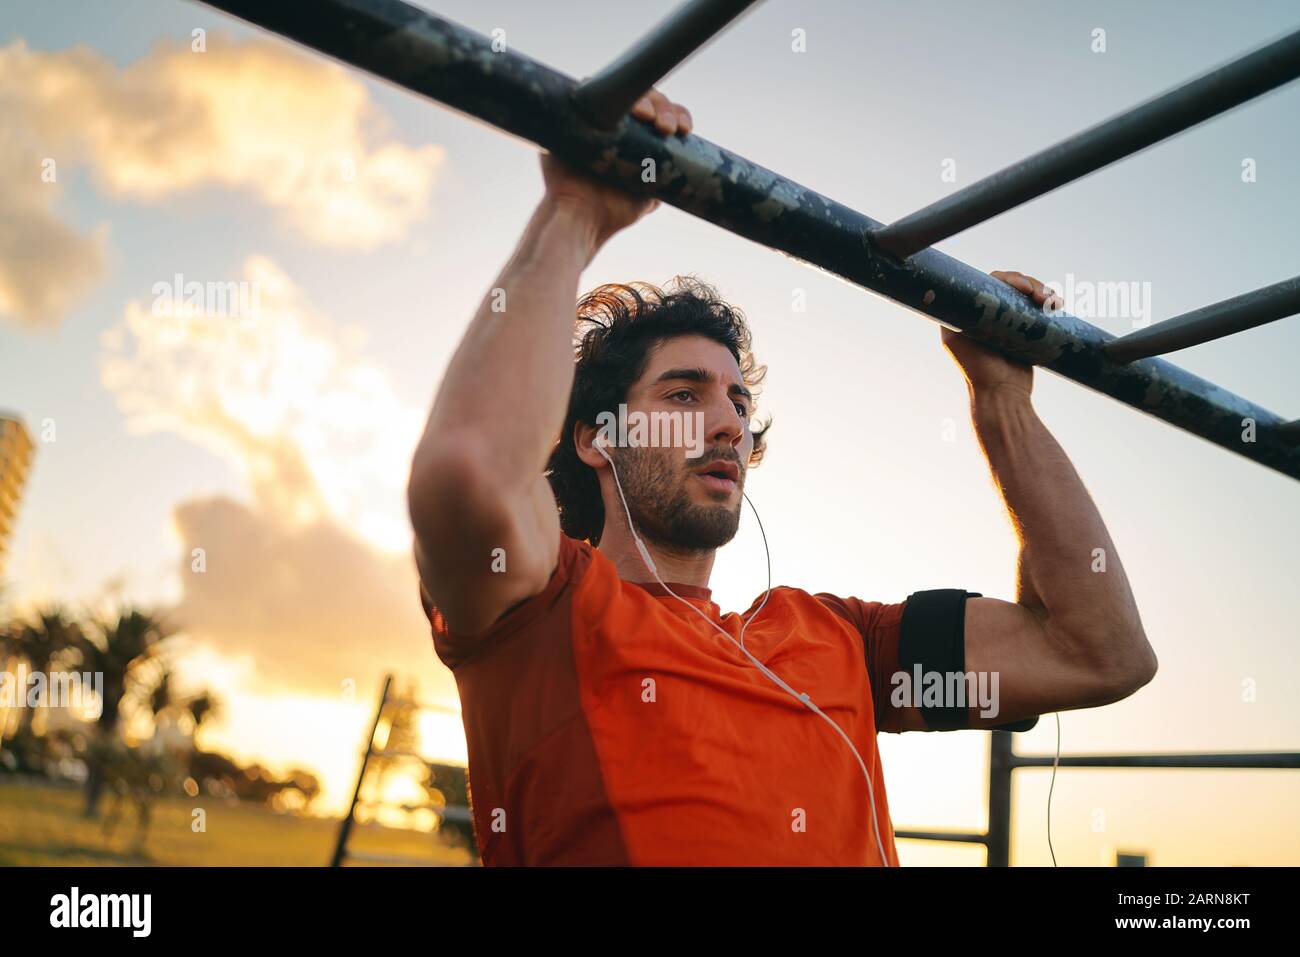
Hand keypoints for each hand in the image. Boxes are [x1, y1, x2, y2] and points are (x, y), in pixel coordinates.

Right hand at [540, 88, 692, 246]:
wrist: (578, 219)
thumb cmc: (611, 211)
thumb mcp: (648, 195)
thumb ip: (663, 178)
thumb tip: (686, 169)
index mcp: (640, 141)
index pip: (664, 117)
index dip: (678, 116)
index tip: (684, 130)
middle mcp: (620, 126)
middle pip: (649, 100)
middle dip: (663, 108)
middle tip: (665, 127)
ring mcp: (597, 120)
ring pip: (623, 92)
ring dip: (641, 97)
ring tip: (645, 114)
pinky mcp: (574, 117)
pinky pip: (589, 89)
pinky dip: (605, 87)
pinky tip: (618, 101)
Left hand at [940, 270, 1054, 397]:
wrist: (1002, 394)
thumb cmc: (977, 369)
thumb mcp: (956, 339)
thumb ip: (953, 316)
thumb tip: (947, 292)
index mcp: (969, 312)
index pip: (989, 283)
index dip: (1008, 279)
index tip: (1023, 287)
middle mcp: (987, 313)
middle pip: (1010, 285)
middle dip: (1030, 285)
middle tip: (1042, 297)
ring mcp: (1006, 320)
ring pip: (1026, 294)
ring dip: (1042, 292)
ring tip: (1053, 303)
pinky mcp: (1023, 328)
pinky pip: (1036, 309)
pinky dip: (1048, 303)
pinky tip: (1057, 305)